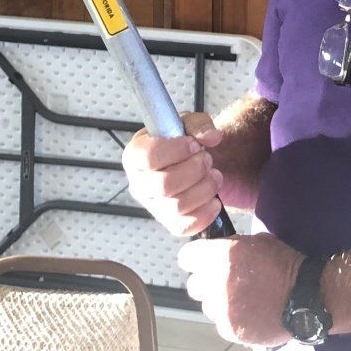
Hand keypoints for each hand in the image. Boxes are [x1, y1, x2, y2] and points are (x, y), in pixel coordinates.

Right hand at [122, 112, 224, 236]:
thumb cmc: (183, 142)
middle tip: (207, 159)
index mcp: (135, 155)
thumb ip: (199, 124)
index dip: (176, 150)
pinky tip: (214, 199)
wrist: (193, 160)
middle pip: (164, 185)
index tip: (194, 144)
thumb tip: (210, 137)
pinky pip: (185, 227)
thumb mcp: (189, 123)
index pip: (148, 156)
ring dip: (205, 189)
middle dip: (195, 170)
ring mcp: (153, 206)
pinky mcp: (168, 222)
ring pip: (178, 206)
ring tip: (214, 176)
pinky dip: (206, 213)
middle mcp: (138, 183)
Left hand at [178, 235, 302, 346]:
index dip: (197, 259)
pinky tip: (250, 313)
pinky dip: (231, 319)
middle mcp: (215, 283)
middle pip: (194, 284)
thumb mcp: (258, 242)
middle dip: (207, 282)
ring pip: (207, 305)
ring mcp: (222, 309)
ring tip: (242, 300)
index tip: (205, 262)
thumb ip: (232, 247)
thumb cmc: (285, 264)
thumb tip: (216, 251)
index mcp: (220, 256)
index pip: (186, 257)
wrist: (307, 297)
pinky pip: (221, 322)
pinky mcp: (230, 329)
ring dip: (219, 302)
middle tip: (226, 283)